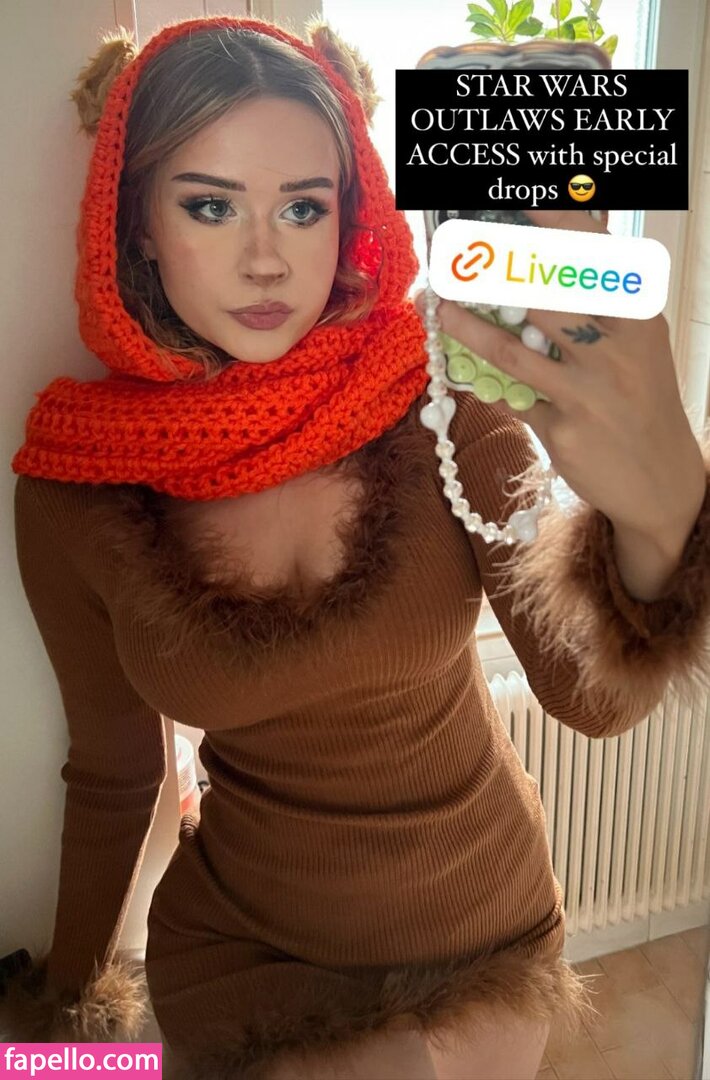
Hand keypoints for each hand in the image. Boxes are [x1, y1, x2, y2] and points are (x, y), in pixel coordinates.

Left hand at [415, 208, 705, 541]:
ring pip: (515, 348)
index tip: (519, 194)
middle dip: (498, 268)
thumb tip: (556, 246)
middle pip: (547, 292)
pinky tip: (457, 366)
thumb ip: (602, 299)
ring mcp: (588, 390)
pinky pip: (511, 397)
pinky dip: (481, 381)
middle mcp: (615, 347)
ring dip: (470, 325)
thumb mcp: (636, 341)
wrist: (660, 478)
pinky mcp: (563, 428)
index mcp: (637, 315)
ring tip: (442, 303)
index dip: (554, 218)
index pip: (593, 253)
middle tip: (458, 247)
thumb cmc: (640, 398)